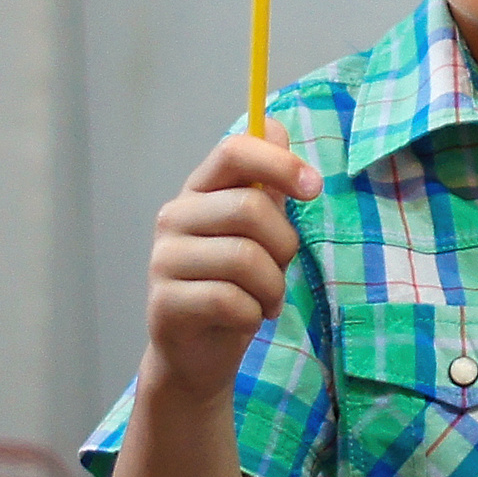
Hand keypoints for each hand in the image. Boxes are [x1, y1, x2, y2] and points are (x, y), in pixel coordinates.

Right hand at [143, 121, 319, 402]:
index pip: (234, 151)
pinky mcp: (165, 303)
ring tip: (265, 299)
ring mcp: (163, 260)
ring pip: (246, 259)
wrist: (200, 351)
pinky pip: (233, 300)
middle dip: (284, 245)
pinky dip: (255, 314)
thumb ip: (266, 182)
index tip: (313, 189)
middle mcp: (174, 217)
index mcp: (200, 190)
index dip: (279, 163)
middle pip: (250, 209)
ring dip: (272, 287)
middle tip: (281, 269)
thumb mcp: (259, 229)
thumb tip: (274, 125)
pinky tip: (247, 318)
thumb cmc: (236, 283)